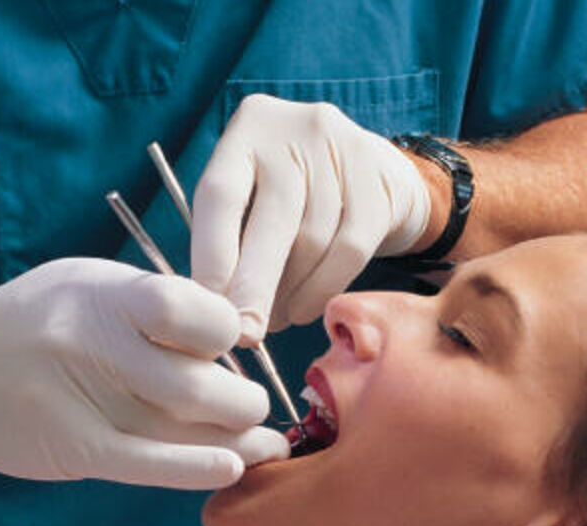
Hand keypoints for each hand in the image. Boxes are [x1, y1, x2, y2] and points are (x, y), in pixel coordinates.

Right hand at [0, 259, 288, 488]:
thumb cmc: (40, 322)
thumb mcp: (92, 285)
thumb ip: (158, 305)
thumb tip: (238, 337)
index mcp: (104, 292)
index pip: (192, 311)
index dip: (226, 332)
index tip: (234, 347)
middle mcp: (91, 342)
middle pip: (195, 382)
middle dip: (242, 400)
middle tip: (255, 406)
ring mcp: (79, 399)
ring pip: (180, 429)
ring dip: (237, 441)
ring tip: (265, 443)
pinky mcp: (71, 448)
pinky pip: (146, 464)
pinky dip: (196, 468)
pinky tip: (233, 468)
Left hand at [191, 94, 429, 341]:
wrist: (374, 171)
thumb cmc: (293, 195)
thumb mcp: (254, 196)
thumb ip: (231, 237)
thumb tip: (215, 308)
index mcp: (247, 130)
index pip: (221, 195)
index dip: (212, 256)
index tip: (209, 310)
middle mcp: (293, 132)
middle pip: (271, 220)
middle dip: (254, 288)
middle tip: (244, 334)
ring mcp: (341, 152)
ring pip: (310, 242)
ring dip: (288, 295)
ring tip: (273, 319)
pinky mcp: (377, 182)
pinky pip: (347, 251)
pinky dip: (322, 289)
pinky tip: (304, 309)